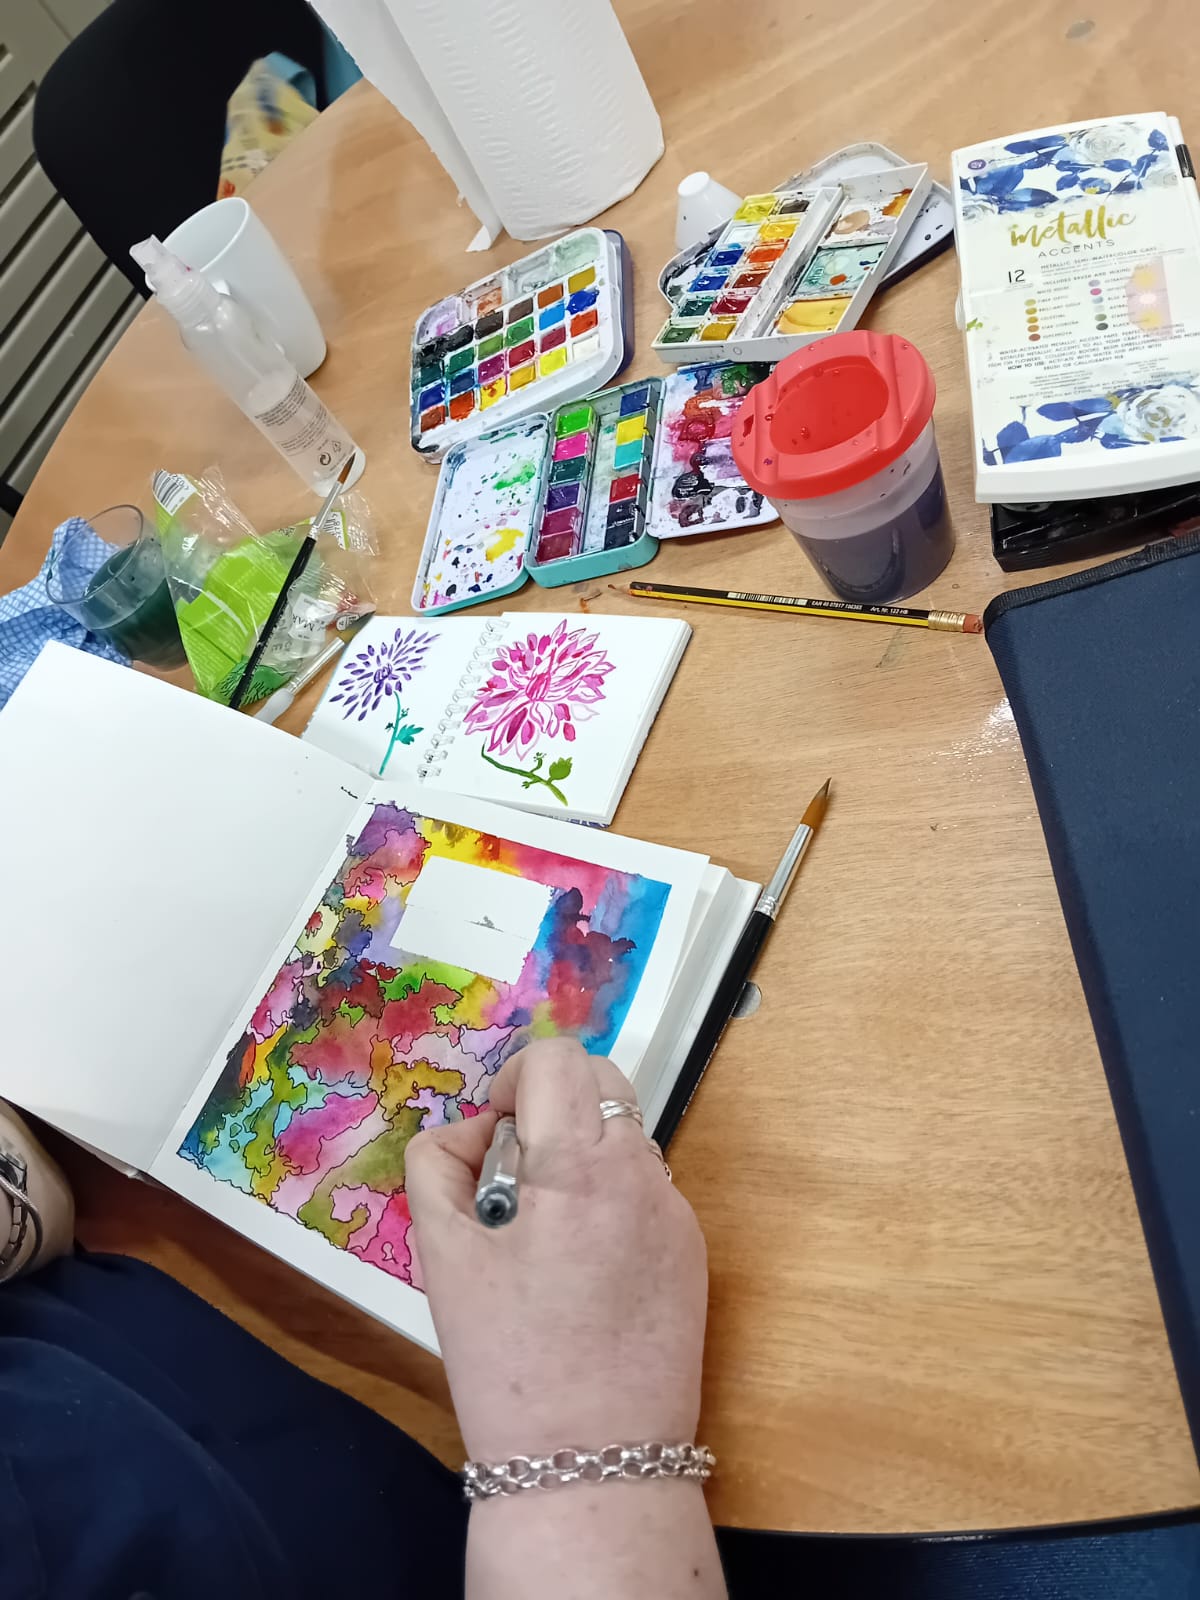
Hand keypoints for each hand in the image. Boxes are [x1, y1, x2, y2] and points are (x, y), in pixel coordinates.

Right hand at [405, 1038, 708, 1462]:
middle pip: (603, 1082)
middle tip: (512, 1173)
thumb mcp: (443, 1257)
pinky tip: (581, 1269)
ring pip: (624, 1137)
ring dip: (580, 1153)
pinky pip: (646, 1190)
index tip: (494, 1131)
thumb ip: (440, 1166)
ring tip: (543, 1231)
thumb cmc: (508, 1363)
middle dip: (552, 1105)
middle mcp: (643, 1174)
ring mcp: (677, 1212)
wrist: (594, 1462)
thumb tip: (474, 1133)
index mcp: (580, 1166)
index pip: (559, 1059)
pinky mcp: (693, 1251)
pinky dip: (610, 1199)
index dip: (515, 1078)